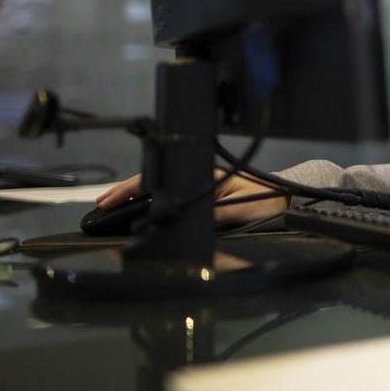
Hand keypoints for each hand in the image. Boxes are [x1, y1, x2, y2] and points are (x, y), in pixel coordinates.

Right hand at [95, 170, 290, 223]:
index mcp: (204, 175)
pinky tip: (139, 214)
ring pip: (161, 192)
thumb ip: (216, 213)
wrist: (288, 199)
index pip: (162, 179)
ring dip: (137, 200)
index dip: (134, 189)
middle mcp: (198, 180)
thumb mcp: (243, 207)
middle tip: (101, 208)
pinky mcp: (204, 200)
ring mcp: (199, 188)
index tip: (112, 199)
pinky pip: (173, 201)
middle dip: (127, 194)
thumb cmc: (269, 199)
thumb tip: (187, 215)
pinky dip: (153, 206)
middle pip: (156, 184)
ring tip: (112, 211)